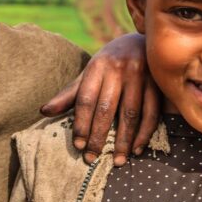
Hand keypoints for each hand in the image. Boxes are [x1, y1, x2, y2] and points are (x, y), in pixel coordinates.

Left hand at [40, 33, 159, 164]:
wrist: (146, 40)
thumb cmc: (112, 63)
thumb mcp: (90, 73)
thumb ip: (70, 93)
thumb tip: (44, 111)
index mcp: (98, 66)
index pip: (86, 99)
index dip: (81, 123)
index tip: (79, 146)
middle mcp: (118, 69)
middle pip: (106, 108)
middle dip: (98, 136)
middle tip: (92, 158)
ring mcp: (140, 75)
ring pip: (130, 113)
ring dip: (124, 140)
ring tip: (117, 160)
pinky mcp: (157, 83)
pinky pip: (151, 112)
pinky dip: (144, 132)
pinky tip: (137, 149)